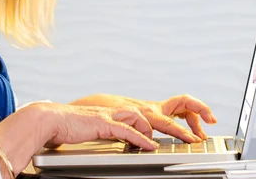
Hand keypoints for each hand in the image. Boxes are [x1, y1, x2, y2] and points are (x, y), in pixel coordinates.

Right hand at [38, 103, 158, 149]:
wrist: (47, 120)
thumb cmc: (56, 127)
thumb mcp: (74, 130)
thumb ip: (81, 133)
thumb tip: (76, 140)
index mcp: (99, 113)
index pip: (123, 112)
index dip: (134, 122)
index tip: (140, 133)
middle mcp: (104, 111)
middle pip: (134, 110)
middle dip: (145, 123)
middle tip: (149, 138)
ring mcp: (105, 116)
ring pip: (135, 117)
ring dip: (146, 130)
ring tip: (150, 143)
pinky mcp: (103, 124)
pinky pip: (128, 131)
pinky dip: (140, 138)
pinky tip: (147, 146)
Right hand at [69, 94, 216, 142]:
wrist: (54, 119)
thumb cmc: (77, 125)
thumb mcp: (106, 127)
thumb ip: (124, 131)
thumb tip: (139, 140)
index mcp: (127, 110)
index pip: (158, 111)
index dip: (179, 116)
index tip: (195, 127)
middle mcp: (125, 108)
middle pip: (161, 112)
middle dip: (185, 119)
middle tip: (201, 131)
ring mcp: (115, 114)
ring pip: (149, 120)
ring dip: (170, 131)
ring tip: (186, 140)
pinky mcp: (103, 123)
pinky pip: (127, 130)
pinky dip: (141, 138)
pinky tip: (151, 146)